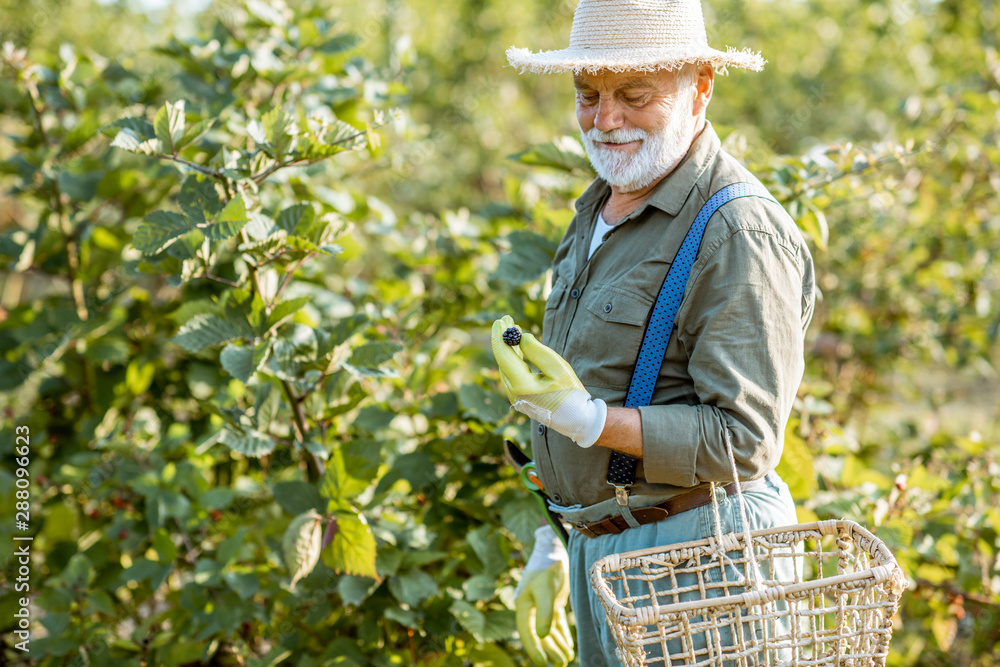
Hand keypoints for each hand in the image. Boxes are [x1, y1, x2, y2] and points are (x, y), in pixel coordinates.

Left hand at [491, 316, 606, 447]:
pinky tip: (517, 346)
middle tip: (506, 319)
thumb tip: (521, 337)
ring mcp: (515, 395)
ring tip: (512, 328)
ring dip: (509, 347)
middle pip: (503, 359)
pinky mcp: (520, 395)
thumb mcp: (558, 369)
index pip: (504, 355)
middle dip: (503, 338)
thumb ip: (538, 351)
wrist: (577, 419)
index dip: (500, 336)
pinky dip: (514, 357)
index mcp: (521, 385)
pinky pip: (513, 372)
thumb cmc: (570, 394)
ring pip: (507, 365)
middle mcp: (513, 391)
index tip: (500, 320)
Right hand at [515, 526, 573, 666]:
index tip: (541, 663)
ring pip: (549, 631)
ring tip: (566, 659)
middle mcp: (531, 608)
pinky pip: (556, 623)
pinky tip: (568, 646)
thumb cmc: (548, 570)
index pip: (526, 632)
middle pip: (538, 635)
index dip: (533, 648)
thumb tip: (542, 636)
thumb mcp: (546, 590)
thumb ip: (544, 613)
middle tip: (559, 664)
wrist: (557, 552)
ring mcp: (543, 606)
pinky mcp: (554, 602)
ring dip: (557, 645)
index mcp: (523, 606)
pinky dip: (562, 635)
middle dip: (548, 650)